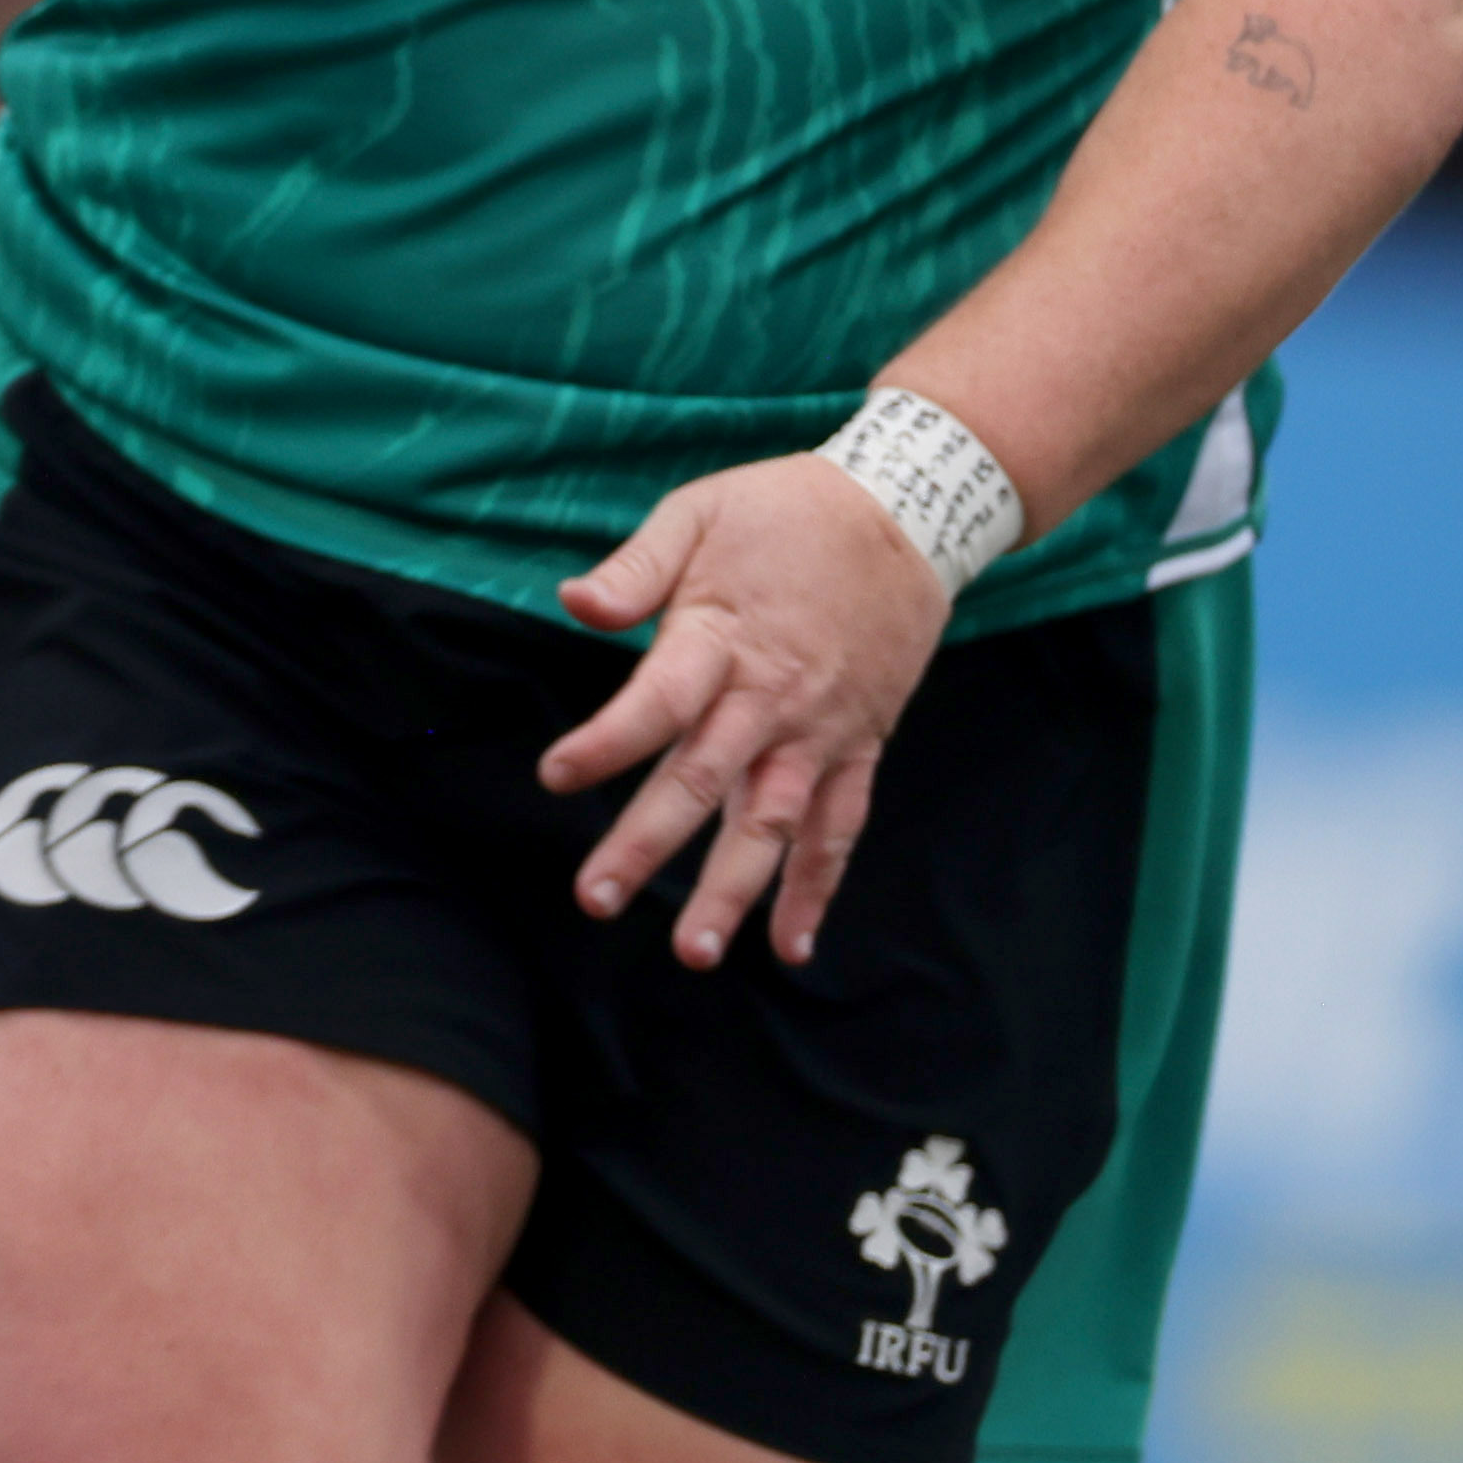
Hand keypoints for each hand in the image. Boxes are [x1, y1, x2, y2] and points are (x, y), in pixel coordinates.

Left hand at [542, 457, 950, 969]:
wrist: (907, 513)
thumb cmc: (785, 512)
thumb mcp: (699, 513)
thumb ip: (635, 569)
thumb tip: (573, 603)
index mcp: (722, 639)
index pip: (657, 703)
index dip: (606, 742)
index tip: (555, 776)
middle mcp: (773, 699)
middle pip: (705, 781)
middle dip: (648, 844)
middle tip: (593, 898)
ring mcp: (821, 732)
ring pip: (774, 825)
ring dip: (734, 890)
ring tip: (693, 951)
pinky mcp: (859, 747)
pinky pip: (839, 829)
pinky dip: (817, 888)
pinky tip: (790, 945)